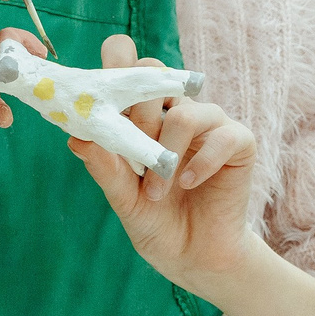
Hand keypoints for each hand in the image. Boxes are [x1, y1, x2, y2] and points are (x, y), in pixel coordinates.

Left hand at [63, 32, 258, 293]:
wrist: (194, 257)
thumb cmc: (155, 221)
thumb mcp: (122, 198)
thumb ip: (104, 168)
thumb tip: (76, 137)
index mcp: (142, 115)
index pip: (129, 64)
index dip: (117, 58)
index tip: (102, 82)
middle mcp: (175, 110)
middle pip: (155, 74)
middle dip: (138, 115)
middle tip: (133, 150)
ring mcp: (208, 124)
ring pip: (184, 111)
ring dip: (165, 154)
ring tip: (155, 190)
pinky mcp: (238, 142)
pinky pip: (222, 136)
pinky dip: (200, 162)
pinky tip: (188, 183)